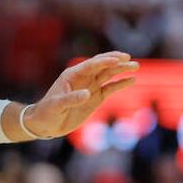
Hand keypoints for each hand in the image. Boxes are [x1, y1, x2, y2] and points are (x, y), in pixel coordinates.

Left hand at [23, 51, 138, 138]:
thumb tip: (87, 94)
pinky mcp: (96, 98)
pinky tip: (132, 80)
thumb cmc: (47, 112)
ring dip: (121, 70)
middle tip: (128, 58)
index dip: (103, 61)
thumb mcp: (56, 106)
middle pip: (102, 66)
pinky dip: (121, 84)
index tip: (116, 60)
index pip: (90, 65)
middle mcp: (84, 78)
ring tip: (135, 66)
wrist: (46, 124)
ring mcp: (91, 87)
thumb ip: (71, 99)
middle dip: (115, 61)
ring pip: (109, 75)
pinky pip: (111, 88)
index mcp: (72, 75)